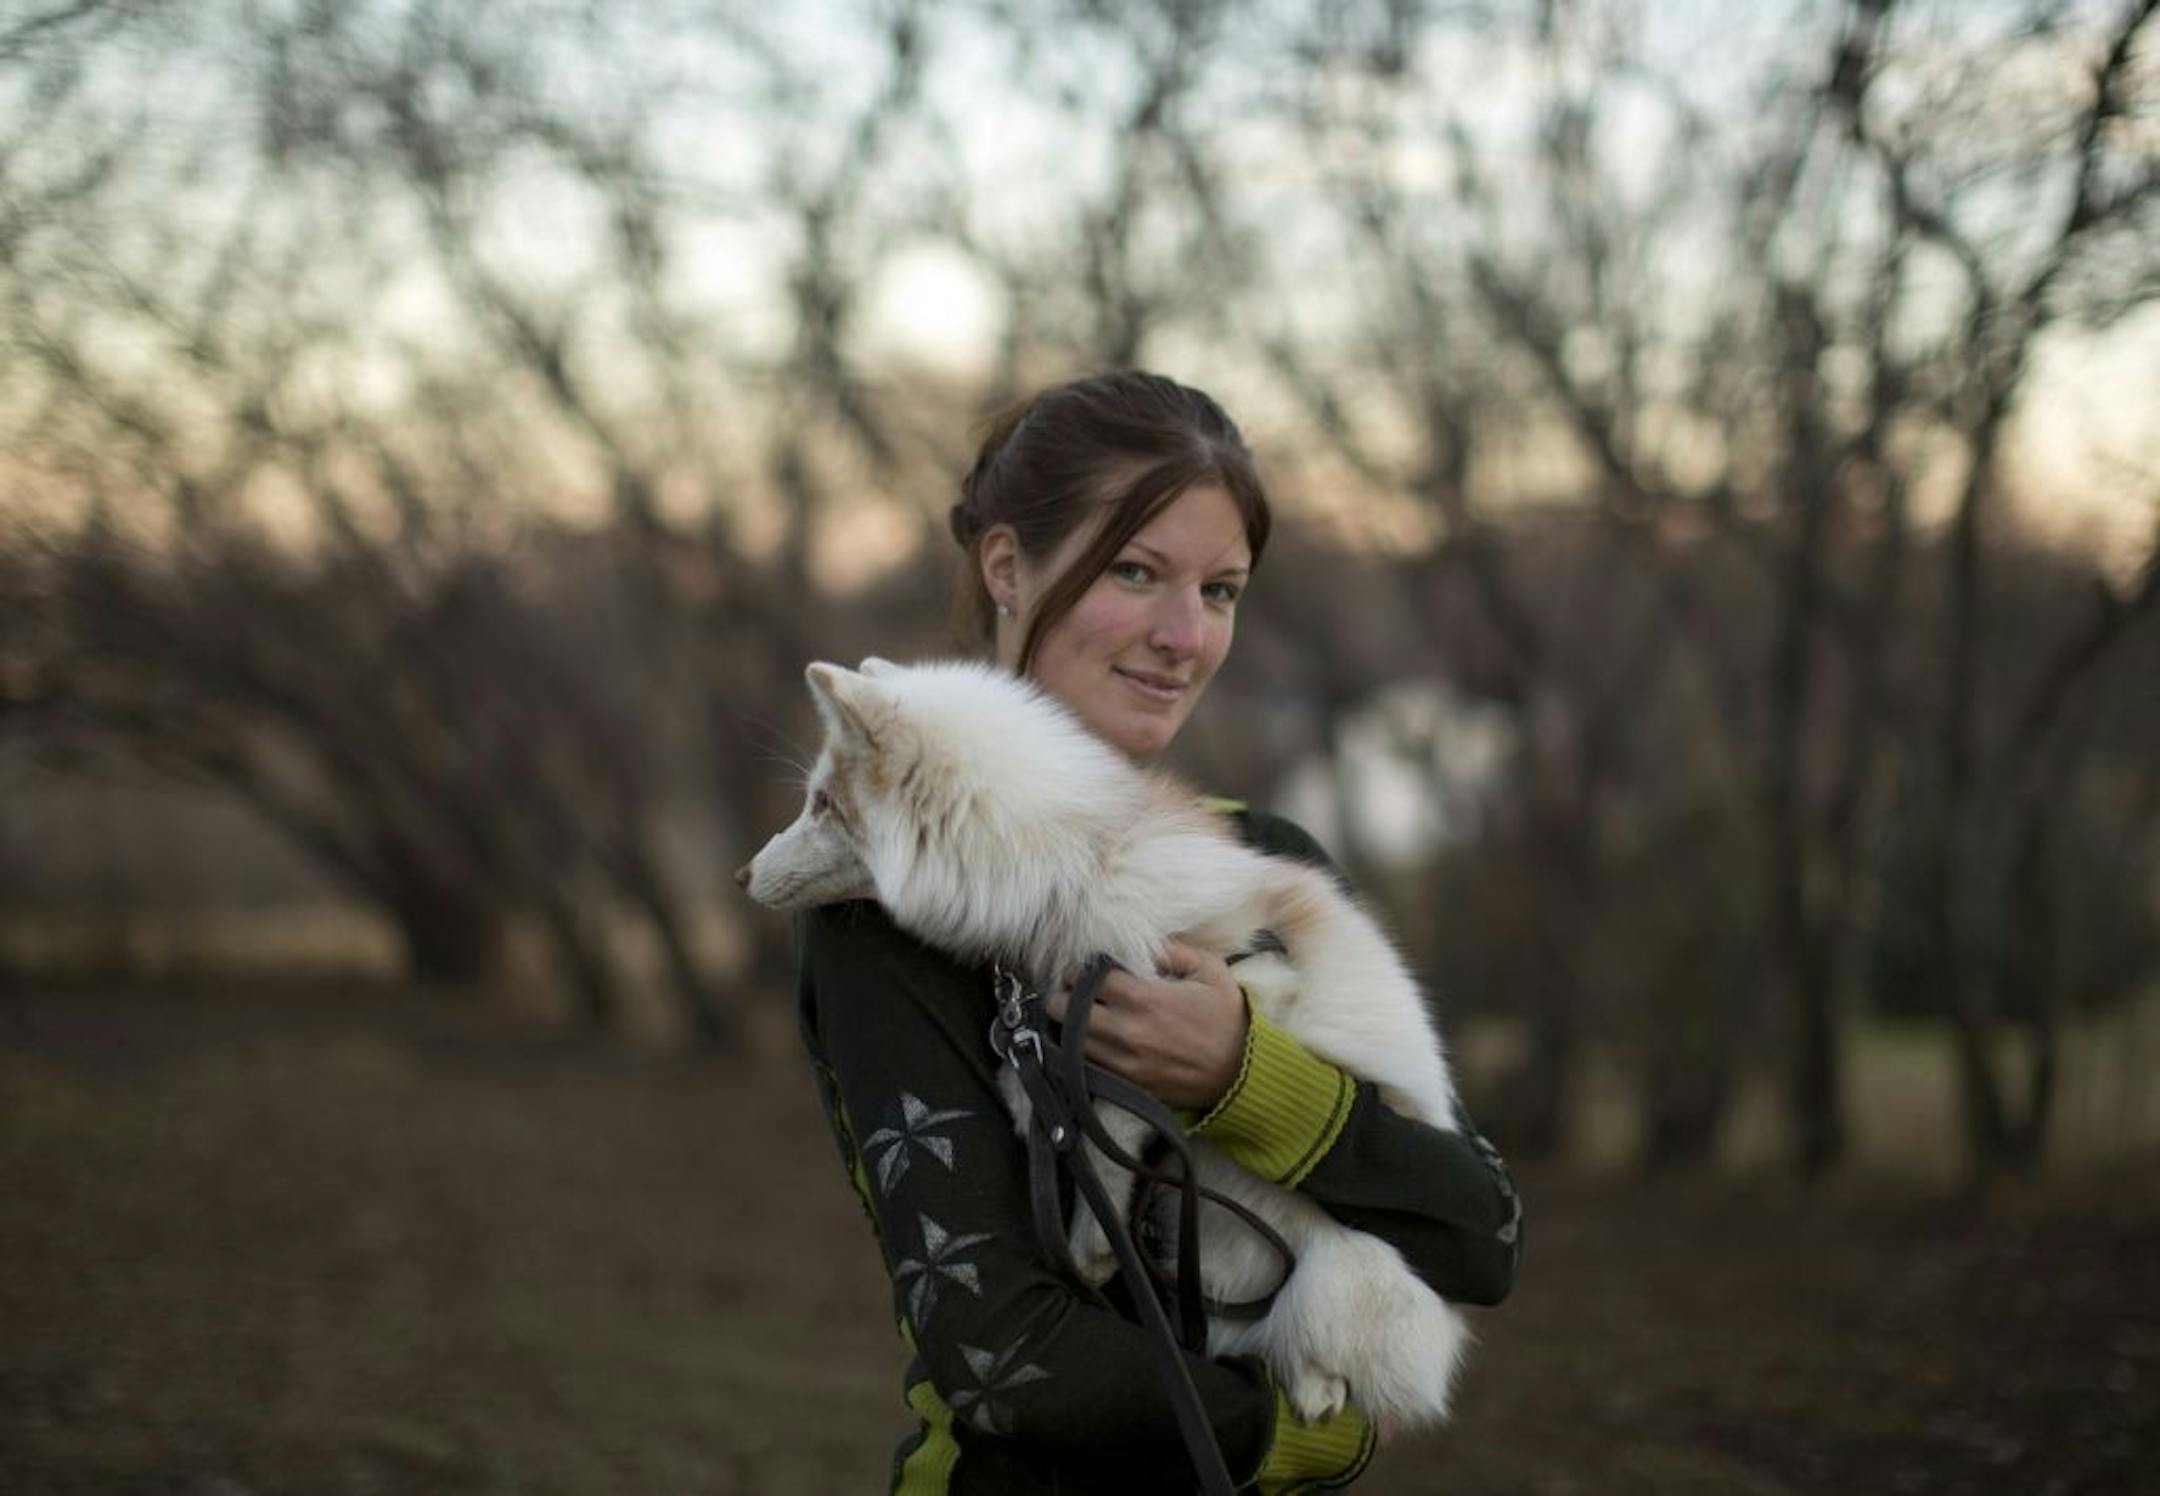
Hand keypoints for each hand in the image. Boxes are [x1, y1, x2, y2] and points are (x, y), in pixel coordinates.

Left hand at [1044, 940, 1248, 1109]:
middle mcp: (1126, 1031)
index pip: (1085, 978)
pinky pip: (1089, 1066)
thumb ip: (1171, 950)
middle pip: (1064, 1011)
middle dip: (1063, 997)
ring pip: (1070, 1041)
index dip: (1077, 970)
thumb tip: (1139, 943)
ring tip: (1080, 1015)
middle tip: (1073, 991)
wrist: (1243, 1072)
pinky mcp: (1128, 1084)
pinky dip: (1083, 1052)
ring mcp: (1124, 1062)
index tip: (1081, 968)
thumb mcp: (1208, 969)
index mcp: (1144, 998)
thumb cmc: (1227, 1016)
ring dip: (1068, 1025)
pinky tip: (1094, 1040)